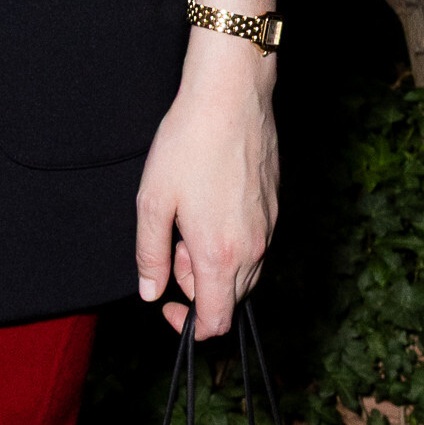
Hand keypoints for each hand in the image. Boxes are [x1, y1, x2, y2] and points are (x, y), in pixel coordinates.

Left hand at [134, 37, 277, 339]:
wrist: (230, 98)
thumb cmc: (187, 146)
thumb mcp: (152, 202)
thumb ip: (149, 255)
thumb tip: (150, 292)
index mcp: (220, 255)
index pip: (216, 321)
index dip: (188, 326)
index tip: (167, 304)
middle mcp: (253, 249)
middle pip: (230, 299)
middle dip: (197, 287)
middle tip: (171, 245)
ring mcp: (269, 228)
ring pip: (243, 272)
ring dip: (212, 263)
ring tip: (188, 221)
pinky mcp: (275, 209)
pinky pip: (253, 245)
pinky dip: (229, 242)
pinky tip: (208, 206)